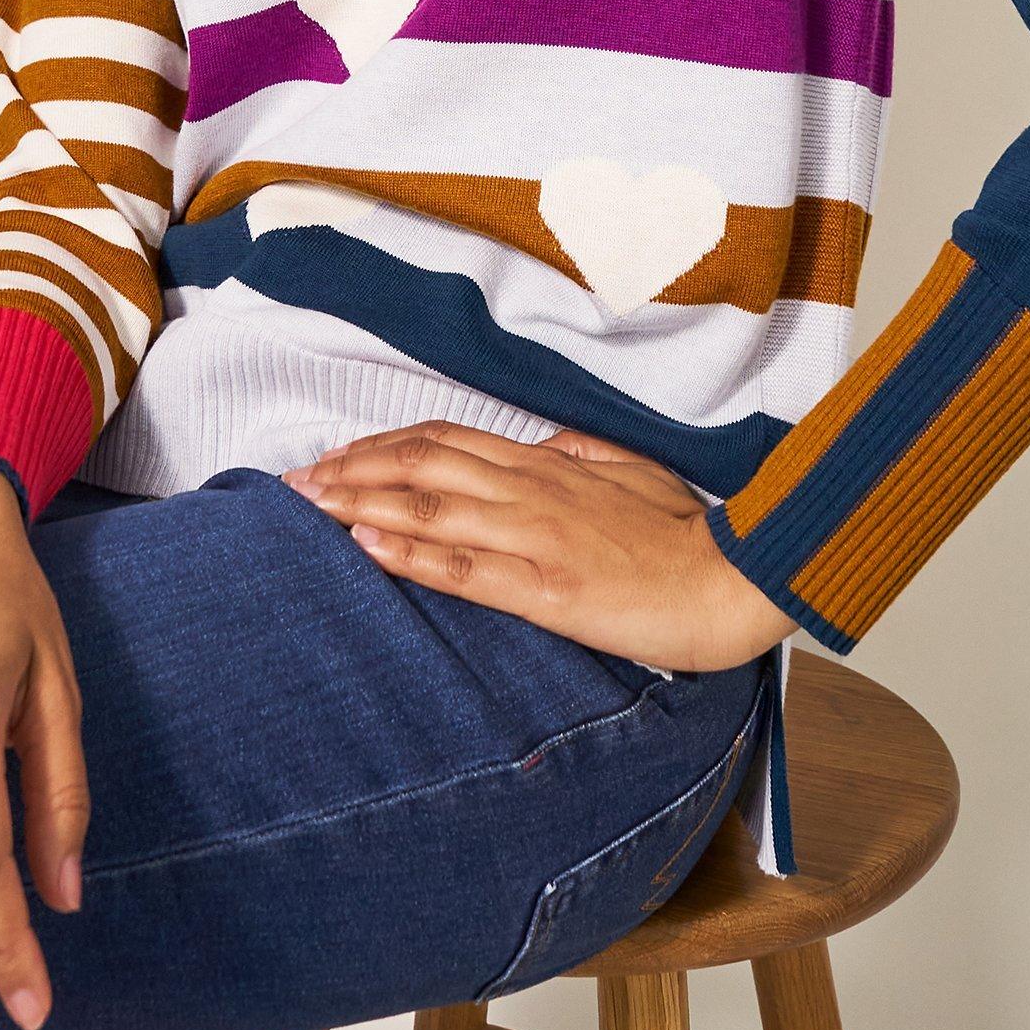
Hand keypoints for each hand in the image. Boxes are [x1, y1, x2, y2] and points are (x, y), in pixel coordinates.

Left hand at [281, 419, 797, 673]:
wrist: (733, 581)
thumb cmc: (687, 530)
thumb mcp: (631, 472)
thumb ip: (578, 455)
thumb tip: (540, 444)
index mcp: (549, 463)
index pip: (447, 440)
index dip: (383, 444)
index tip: (336, 454)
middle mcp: (532, 490)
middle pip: (423, 464)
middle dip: (352, 470)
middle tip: (295, 482)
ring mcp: (537, 538)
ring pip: (432, 507)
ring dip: (361, 504)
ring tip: (309, 506)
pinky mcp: (548, 590)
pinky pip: (466, 568)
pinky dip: (410, 552)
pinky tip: (367, 545)